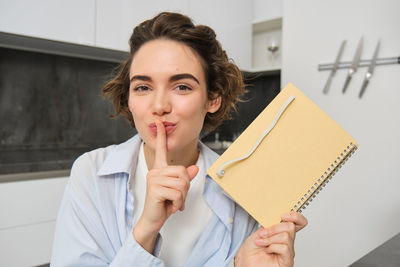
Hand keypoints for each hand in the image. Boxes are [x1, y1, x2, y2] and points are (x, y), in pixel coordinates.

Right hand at [133, 120, 198, 251]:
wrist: (152, 219)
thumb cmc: (164, 204)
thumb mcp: (178, 190)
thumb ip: (185, 178)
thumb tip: (195, 168)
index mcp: (160, 169)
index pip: (160, 150)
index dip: (161, 136)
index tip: (160, 123)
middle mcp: (155, 171)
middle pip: (183, 172)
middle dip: (186, 188)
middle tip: (177, 197)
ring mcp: (154, 179)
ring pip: (182, 183)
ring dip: (182, 197)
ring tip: (173, 202)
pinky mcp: (155, 189)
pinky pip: (178, 193)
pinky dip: (179, 203)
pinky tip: (171, 207)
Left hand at [235, 212, 307, 266]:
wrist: (246, 262)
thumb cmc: (251, 250)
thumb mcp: (259, 232)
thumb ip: (269, 225)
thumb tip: (277, 218)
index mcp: (282, 233)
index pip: (298, 223)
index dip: (295, 217)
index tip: (284, 216)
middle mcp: (287, 242)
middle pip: (290, 227)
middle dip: (274, 228)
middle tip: (263, 233)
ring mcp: (288, 252)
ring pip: (286, 237)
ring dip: (270, 239)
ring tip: (261, 243)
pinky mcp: (287, 261)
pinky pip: (284, 248)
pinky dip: (272, 247)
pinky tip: (267, 250)